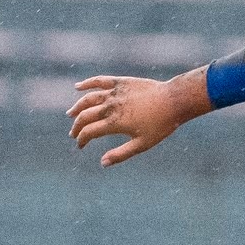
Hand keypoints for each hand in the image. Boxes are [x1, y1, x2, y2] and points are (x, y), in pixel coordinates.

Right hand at [68, 70, 208, 166]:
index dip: (81, 140)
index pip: (89, 132)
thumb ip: (121, 154)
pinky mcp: (120, 82)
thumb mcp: (142, 144)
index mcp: (114, 123)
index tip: (80, 146)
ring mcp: (115, 93)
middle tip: (73, 134)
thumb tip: (102, 163)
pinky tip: (77, 87)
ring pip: (88, 99)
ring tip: (70, 114)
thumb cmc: (160, 125)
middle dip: (76, 127)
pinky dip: (87, 83)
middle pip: (85, 116)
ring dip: (77, 107)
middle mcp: (111, 107)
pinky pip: (99, 81)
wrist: (173, 101)